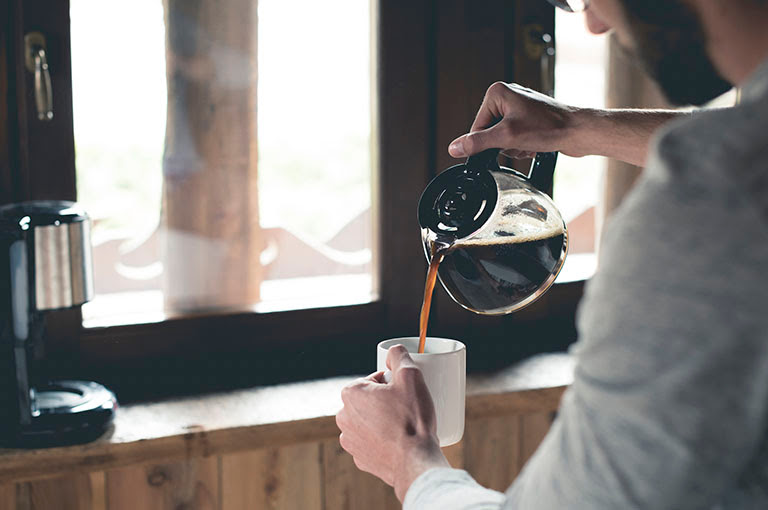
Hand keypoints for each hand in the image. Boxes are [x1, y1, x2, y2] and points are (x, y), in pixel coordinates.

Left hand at [336, 345, 449, 500]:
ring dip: (383, 420)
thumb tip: (393, 351)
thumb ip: (399, 355)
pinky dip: (383, 440)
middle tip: (407, 408)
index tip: (405, 393)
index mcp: (351, 393)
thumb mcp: (411, 376)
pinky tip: (399, 442)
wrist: (415, 461)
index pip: (374, 379)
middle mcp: (343, 417)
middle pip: (370, 400)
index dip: (393, 383)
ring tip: (404, 425)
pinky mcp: (359, 459)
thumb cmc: (412, 419)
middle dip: (386, 401)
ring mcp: (350, 440)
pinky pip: (371, 441)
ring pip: (369, 421)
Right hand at [448, 81, 581, 158]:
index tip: (502, 145)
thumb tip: (455, 148)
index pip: (476, 127)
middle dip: (504, 145)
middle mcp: (507, 96)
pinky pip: (514, 137)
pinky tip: (535, 144)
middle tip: (520, 142)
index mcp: (497, 93)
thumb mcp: (507, 137)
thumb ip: (478, 143)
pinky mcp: (528, 117)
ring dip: (514, 147)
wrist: (578, 131)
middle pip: (489, 133)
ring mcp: (519, 106)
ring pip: (502, 138)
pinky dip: (522, 145)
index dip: (487, 143)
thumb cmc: (550, 127)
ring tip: (530, 143)